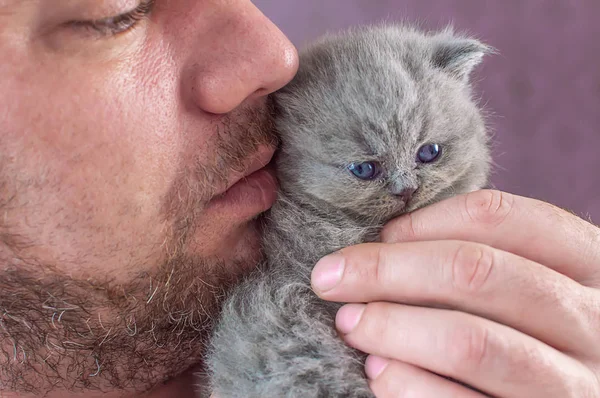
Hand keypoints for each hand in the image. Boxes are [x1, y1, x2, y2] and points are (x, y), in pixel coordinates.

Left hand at [311, 189, 599, 396]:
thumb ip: (477, 259)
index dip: (426, 221)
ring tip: (350, 323)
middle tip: (331, 277)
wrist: (560, 396)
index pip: (500, 216)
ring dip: (392, 327)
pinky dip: (410, 385)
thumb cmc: (531, 330)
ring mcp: (574, 384)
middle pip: (478, 272)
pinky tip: (379, 372)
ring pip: (471, 342)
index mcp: (587, 263)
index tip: (381, 235)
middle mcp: (591, 320)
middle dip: (388, 270)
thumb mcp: (526, 284)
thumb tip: (386, 244)